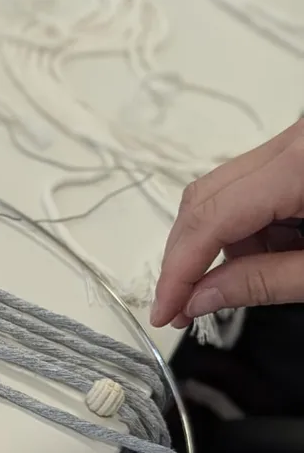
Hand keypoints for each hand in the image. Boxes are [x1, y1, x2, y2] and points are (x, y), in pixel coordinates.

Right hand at [151, 118, 303, 327]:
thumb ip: (265, 282)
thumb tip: (198, 299)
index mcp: (302, 162)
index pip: (212, 218)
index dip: (179, 270)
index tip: (163, 312)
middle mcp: (292, 140)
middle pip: (203, 197)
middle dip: (186, 257)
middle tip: (179, 307)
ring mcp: (293, 144)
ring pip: (221, 194)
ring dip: (218, 246)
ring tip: (239, 284)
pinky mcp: (297, 153)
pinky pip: (250, 190)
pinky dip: (246, 231)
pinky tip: (266, 257)